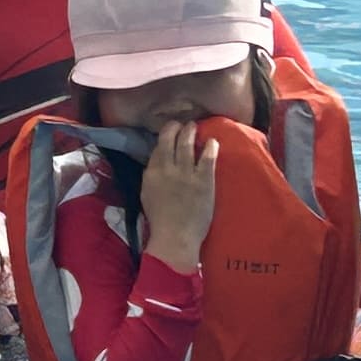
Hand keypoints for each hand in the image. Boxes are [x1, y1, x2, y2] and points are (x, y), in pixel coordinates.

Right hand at [140, 119, 217, 269]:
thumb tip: (158, 163)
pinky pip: (207, 159)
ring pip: (188, 145)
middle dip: (176, 129)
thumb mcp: (147, 194)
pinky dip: (210, 147)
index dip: (164, 137)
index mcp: (152, 173)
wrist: (176, 236)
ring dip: (191, 133)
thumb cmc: (160, 219)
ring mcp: (186, 174)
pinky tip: (213, 141)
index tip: (169, 131)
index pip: (158, 148)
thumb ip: (152, 176)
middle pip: (171, 141)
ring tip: (194, 126)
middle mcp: (167, 169)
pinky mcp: (204, 181)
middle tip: (182, 124)